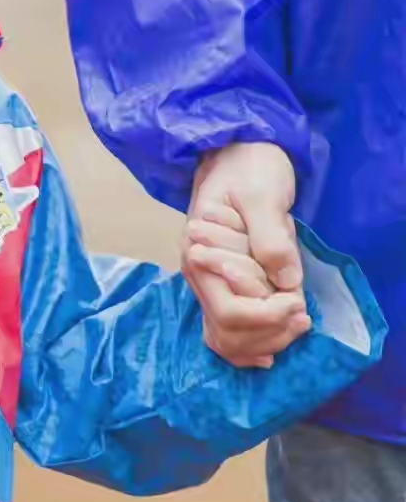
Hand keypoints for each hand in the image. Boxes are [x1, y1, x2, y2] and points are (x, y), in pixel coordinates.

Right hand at [183, 144, 310, 367]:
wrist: (236, 151)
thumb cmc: (248, 167)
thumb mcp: (262, 194)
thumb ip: (269, 236)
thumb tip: (285, 280)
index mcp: (201, 255)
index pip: (230, 311)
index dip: (268, 316)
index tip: (298, 300)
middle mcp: (199, 275)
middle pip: (227, 331)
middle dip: (270, 332)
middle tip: (302, 316)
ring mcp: (209, 282)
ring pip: (226, 338)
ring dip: (264, 342)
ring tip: (295, 325)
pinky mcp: (223, 284)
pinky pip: (226, 330)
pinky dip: (249, 346)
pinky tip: (269, 350)